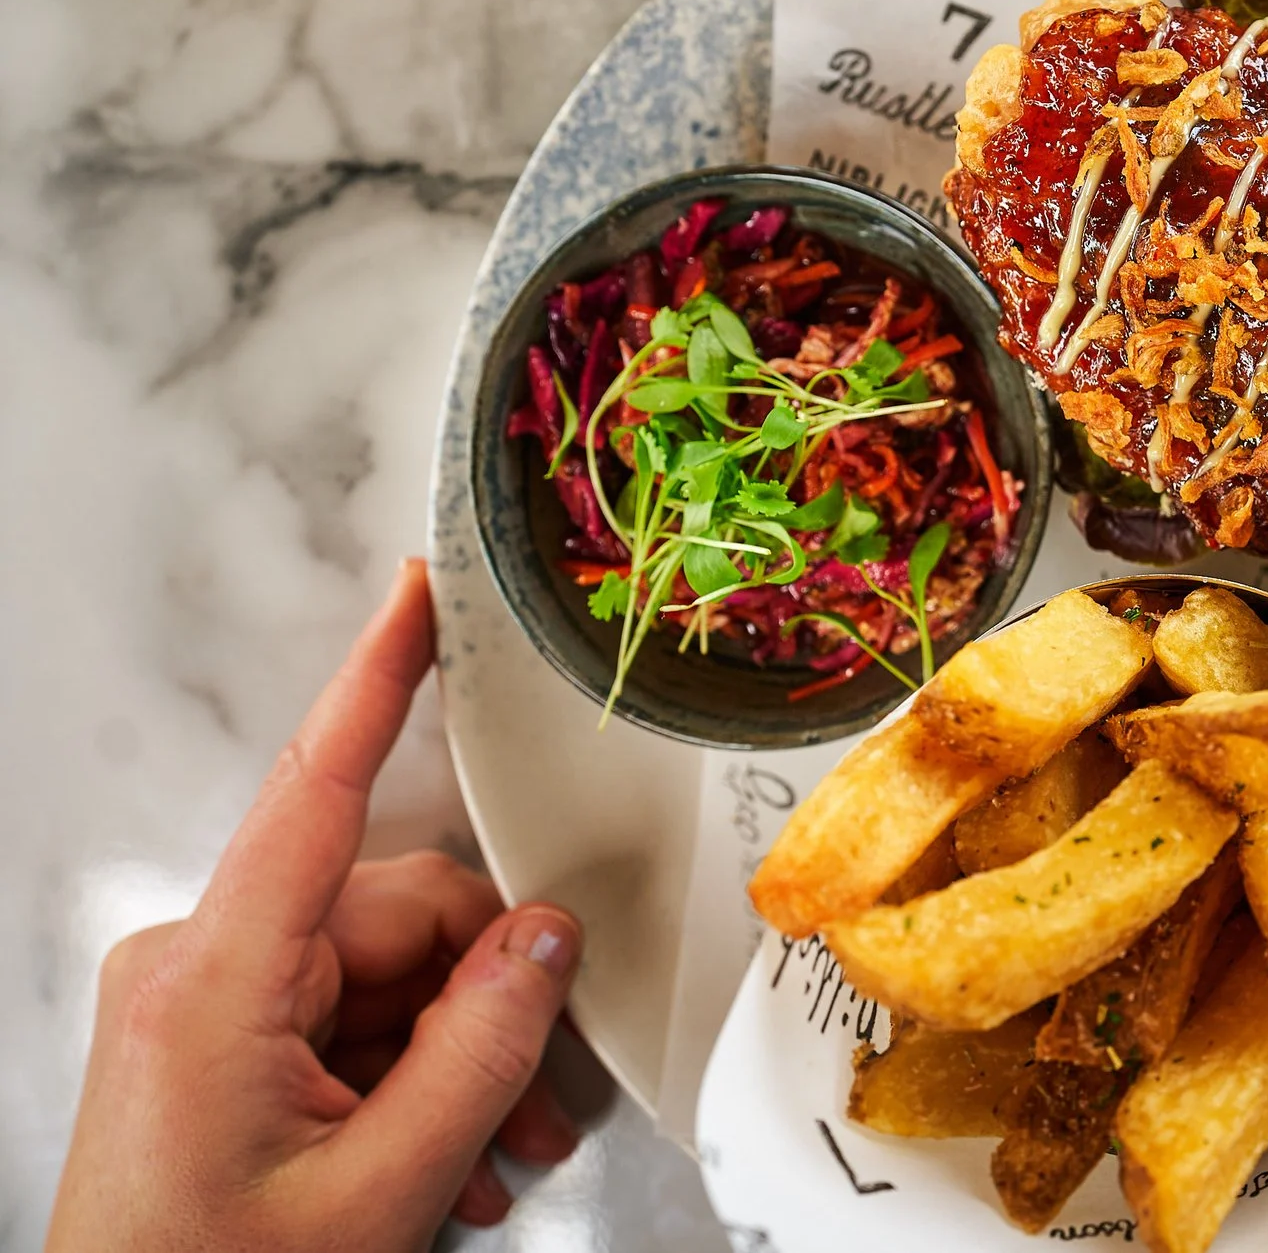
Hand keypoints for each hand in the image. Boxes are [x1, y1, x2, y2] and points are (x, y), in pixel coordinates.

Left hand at [48, 559, 584, 1252]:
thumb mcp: (380, 1192)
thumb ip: (481, 1052)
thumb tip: (546, 940)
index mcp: (214, 982)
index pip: (315, 793)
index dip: (375, 683)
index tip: (417, 596)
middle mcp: (200, 969)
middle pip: (405, 916)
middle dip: (488, 1007)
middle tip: (535, 1118)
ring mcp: (208, 1006)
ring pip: (395, 975)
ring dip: (461, 1062)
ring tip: (492, 1166)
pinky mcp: (222, 1042)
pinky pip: (357, 1018)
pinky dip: (415, 1081)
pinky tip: (447, 1163)